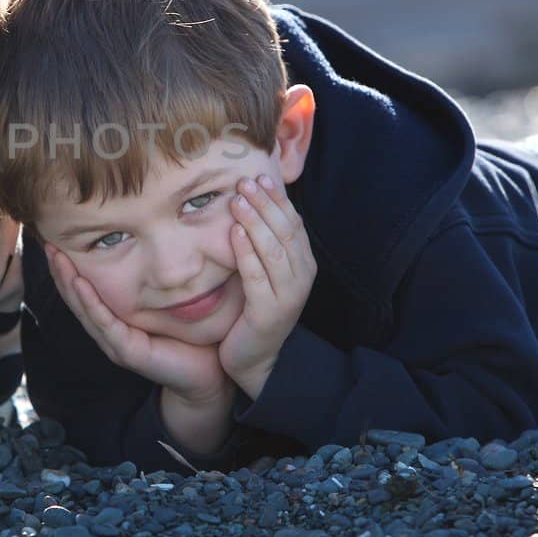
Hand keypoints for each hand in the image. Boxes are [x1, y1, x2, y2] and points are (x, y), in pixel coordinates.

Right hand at [44, 243, 227, 403]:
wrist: (209, 374)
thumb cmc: (191, 334)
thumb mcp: (167, 300)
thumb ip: (156, 279)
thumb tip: (157, 238)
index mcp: (114, 320)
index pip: (84, 289)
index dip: (68, 266)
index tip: (57, 238)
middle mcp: (108, 332)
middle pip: (75, 298)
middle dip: (60, 270)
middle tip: (47, 242)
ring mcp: (115, 343)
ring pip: (84, 309)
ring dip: (68, 282)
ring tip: (56, 257)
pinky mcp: (127, 352)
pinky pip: (105, 324)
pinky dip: (91, 303)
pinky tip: (80, 283)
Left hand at [218, 174, 315, 397]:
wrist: (257, 359)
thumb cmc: (256, 309)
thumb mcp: (266, 271)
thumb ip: (265, 242)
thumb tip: (252, 200)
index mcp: (303, 264)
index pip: (294, 223)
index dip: (278, 199)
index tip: (259, 176)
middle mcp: (301, 277)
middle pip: (286, 231)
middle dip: (265, 204)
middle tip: (245, 181)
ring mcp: (287, 296)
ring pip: (274, 250)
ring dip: (255, 222)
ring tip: (237, 200)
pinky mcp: (268, 312)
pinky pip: (257, 277)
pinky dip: (246, 253)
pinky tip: (234, 234)